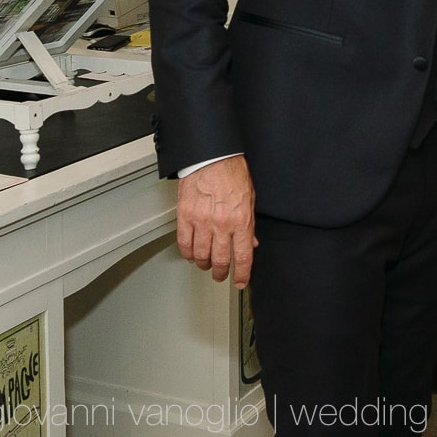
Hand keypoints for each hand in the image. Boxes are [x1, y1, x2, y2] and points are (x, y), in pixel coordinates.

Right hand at [176, 155, 256, 286]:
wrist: (211, 155)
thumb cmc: (231, 171)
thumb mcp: (250, 198)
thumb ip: (249, 224)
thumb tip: (252, 242)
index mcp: (241, 220)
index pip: (243, 256)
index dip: (242, 274)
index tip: (240, 281)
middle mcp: (221, 224)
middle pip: (220, 260)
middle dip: (222, 273)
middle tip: (221, 274)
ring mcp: (201, 221)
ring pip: (201, 256)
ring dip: (204, 264)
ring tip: (206, 264)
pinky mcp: (185, 216)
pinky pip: (184, 243)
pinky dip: (188, 253)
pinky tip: (192, 253)